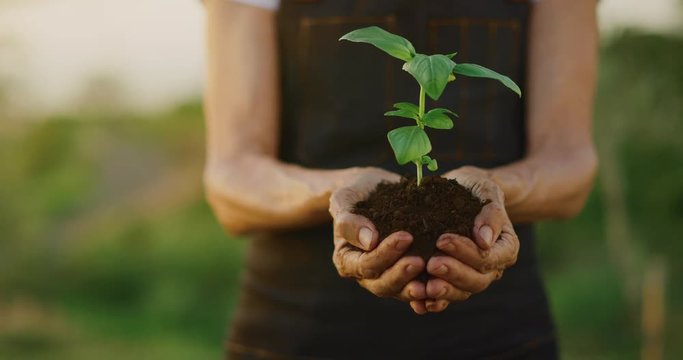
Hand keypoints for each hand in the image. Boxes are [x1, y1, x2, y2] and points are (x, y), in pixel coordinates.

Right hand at [329, 168, 426, 309]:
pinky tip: (446, 284)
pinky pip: (418, 287)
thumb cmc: (356, 193)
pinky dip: (431, 290)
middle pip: (383, 285)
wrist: (372, 191)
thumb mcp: (345, 200)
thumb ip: (349, 221)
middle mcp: (366, 275)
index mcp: (347, 260)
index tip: (405, 237)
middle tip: (421, 260)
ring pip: (401, 291)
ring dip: (418, 287)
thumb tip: (369, 241)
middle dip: (402, 274)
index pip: (365, 265)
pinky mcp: (406, 274)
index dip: (385, 255)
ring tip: (435, 276)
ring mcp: (387, 276)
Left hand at [422, 166, 519, 312]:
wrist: (463, 193)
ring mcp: (471, 276)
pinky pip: (445, 297)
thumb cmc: (476, 189)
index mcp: (505, 248)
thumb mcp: (486, 190)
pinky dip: (432, 302)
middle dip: (453, 273)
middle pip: (476, 280)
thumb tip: (485, 240)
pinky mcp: (452, 280)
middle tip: (431, 264)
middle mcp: (491, 267)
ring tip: (422, 287)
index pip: (488, 258)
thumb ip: (490, 215)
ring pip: (461, 292)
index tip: (442, 240)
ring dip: (442, 292)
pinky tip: (417, 302)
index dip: (466, 252)